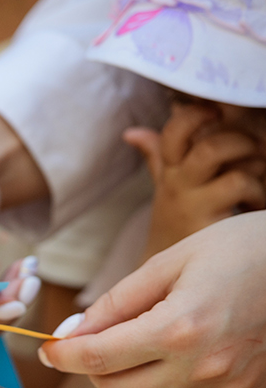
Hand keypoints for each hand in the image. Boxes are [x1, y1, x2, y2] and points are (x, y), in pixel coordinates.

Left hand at [40, 211, 265, 387]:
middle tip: (95, 338)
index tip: (48, 347)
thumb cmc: (242, 248)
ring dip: (139, 369)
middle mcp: (203, 366)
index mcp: (179, 328)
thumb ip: (115, 302)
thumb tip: (71, 332)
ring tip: (163, 325)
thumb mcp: (171, 261)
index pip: (96, 359)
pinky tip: (195, 339)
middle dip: (95, 368)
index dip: (61, 355)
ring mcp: (227, 385)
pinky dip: (175, 372)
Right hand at [124, 103, 265, 256]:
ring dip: (250, 161)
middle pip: (204, 142)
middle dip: (236, 138)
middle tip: (252, 149)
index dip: (193, 115)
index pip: (173, 132)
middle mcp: (177, 183)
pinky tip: (255, 204)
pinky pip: (238, 184)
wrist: (167, 276)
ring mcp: (191, 201)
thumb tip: (133, 132)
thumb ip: (154, 157)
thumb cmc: (174, 225)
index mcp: (170, 172)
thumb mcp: (164, 188)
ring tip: (256, 179)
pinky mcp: (207, 219)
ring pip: (220, 157)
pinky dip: (256, 190)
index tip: (215, 111)